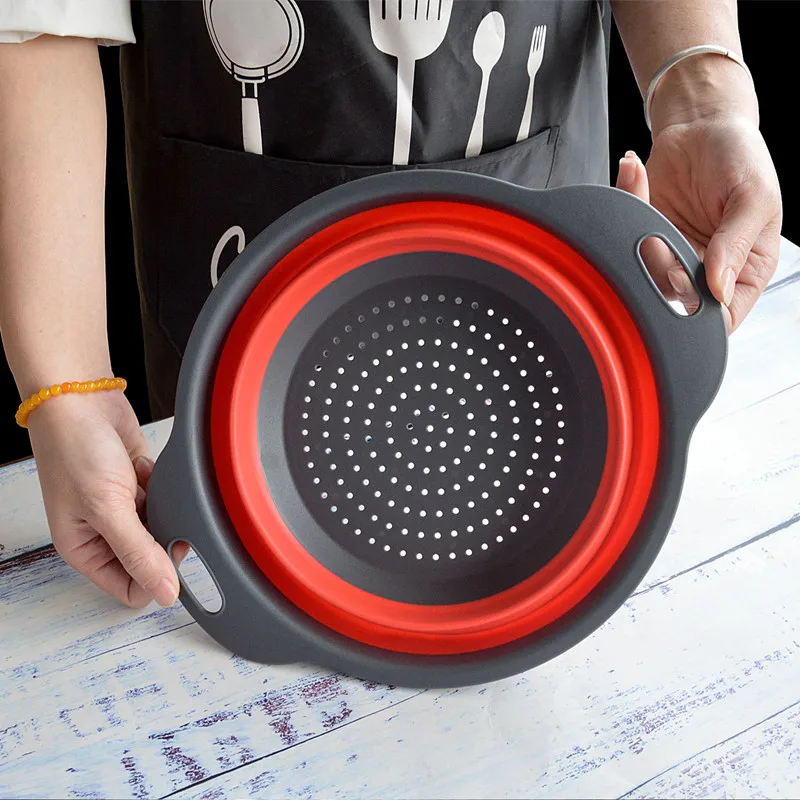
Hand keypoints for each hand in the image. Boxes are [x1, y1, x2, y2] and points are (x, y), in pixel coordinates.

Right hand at [27, 390, 188, 607]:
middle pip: (150, 559)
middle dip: (163, 538)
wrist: (79, 398)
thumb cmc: (74, 449)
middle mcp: (104, 533)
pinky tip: (145, 469)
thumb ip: (138, 553)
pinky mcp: (139, 484)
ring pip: (162, 528)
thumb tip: (164, 594)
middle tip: (167, 515)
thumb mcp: (106, 508)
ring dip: (163, 509)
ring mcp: (123, 508)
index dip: (155, 578)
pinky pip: (166, 498)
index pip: (130, 589)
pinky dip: (162, 485)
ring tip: (147, 488)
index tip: (171, 555)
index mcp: (85, 550)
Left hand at [617, 113, 781, 332]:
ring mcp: (671, 256)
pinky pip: (622, 241)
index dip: (698, 310)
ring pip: (643, 275)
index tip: (682, 275)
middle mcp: (705, 271)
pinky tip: (636, 177)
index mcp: (745, 270)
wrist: (701, 124)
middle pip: (674, 301)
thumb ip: (737, 244)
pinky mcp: (643, 238)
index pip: (722, 318)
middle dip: (660, 266)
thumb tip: (719, 290)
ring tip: (647, 191)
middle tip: (661, 230)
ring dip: (638, 235)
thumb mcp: (754, 196)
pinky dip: (624, 206)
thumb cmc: (739, 156)